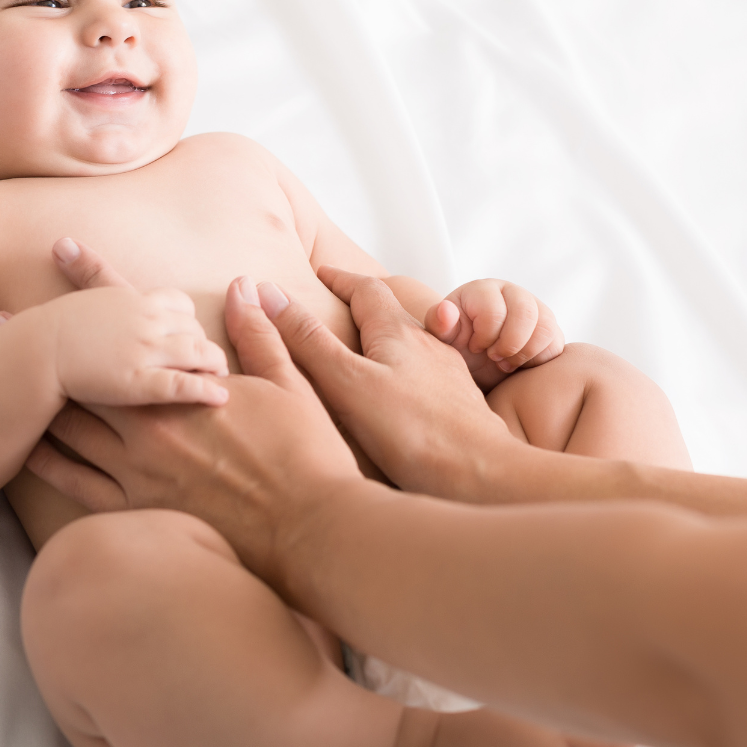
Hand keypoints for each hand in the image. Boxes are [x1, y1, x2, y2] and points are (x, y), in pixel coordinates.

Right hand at [0, 238, 228, 407]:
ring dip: (214, 364)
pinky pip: (183, 384)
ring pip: (197, 352)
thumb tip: (62, 243)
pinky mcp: (140, 381)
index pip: (179, 303)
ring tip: (222, 379)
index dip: (187, 320)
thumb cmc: (49, 328)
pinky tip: (220, 397)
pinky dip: (206, 389)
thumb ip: (87, 280)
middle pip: (193, 328)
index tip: (189, 334)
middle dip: (203, 344)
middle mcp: (147, 321)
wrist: (34, 351)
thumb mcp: (78, 298)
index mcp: (134, 300)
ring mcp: (146, 350)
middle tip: (212, 362)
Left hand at [25, 274, 362, 579]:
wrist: (308, 527)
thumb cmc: (306, 455)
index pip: (133, 318)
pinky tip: (22, 450)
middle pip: (81, 372)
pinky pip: (77, 485)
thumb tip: (246, 284)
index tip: (63, 249)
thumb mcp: (290, 385)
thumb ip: (260, 334)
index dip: (96, 280)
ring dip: (30, 399)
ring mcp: (138, 469)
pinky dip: (47, 464)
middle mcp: (150, 422)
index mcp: (183, 386)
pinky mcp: (137, 509)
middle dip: (40, 342)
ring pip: (70, 427)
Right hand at [251, 266, 521, 500]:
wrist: (480, 475)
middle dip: (363, 306)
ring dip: (384, 342)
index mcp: (397, 332)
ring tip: (360, 354)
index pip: (366, 289)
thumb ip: (307, 340)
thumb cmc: (411, 431)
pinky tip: (395, 399)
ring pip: (411, 346)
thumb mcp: (345, 381)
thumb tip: (267, 293)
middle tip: (336, 307)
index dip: (340, 278)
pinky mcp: (457, 407)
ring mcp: (446, 376)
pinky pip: (425, 377)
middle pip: (392, 314)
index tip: (321, 272)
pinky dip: (403, 374)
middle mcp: (427, 346)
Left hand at [423, 280, 563, 390]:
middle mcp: (512, 293)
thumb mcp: (441, 337)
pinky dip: (538, 360)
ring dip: (525, 353)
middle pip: (526, 314)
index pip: (494, 311)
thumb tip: (445, 310)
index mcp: (483, 290)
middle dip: (509, 344)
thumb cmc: (455, 344)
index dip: (485, 337)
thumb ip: (438, 323)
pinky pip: (556, 344)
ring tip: (505, 363)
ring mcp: (535, 309)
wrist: (474, 359)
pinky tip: (519, 365)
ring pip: (545, 328)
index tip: (475, 348)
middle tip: (493, 358)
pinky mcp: (549, 329)